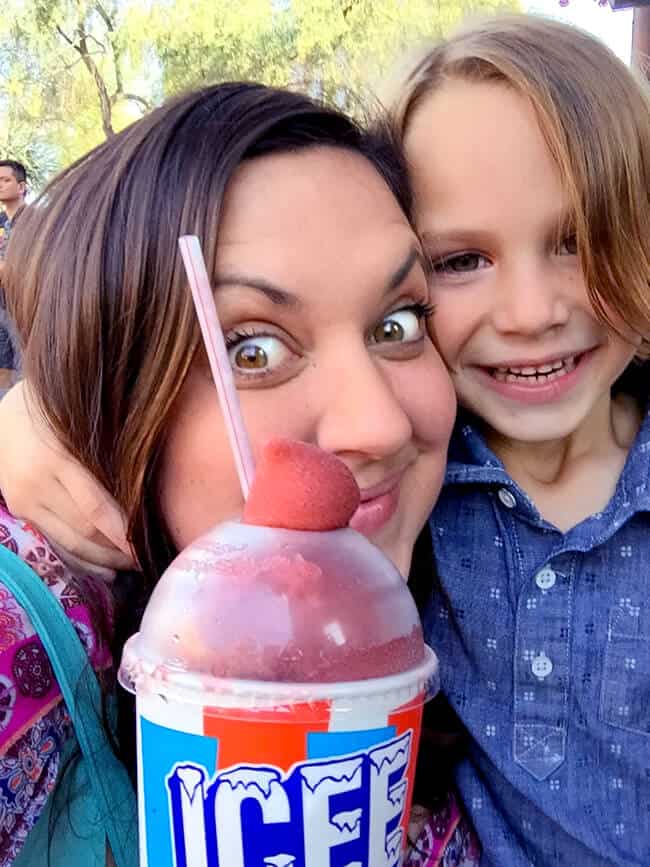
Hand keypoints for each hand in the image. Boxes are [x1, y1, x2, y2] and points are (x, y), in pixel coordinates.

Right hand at [0, 382, 134, 574]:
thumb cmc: (54, 410)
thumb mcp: (81, 423)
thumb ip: (108, 451)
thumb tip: (149, 484)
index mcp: (57, 458)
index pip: (96, 508)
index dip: (123, 533)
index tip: (147, 547)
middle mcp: (37, 484)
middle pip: (85, 530)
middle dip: (118, 550)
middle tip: (148, 558)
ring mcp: (25, 501)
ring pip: (70, 543)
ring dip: (103, 560)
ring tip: (132, 567)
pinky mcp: (21, 512)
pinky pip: (55, 543)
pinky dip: (82, 560)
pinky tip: (105, 571)